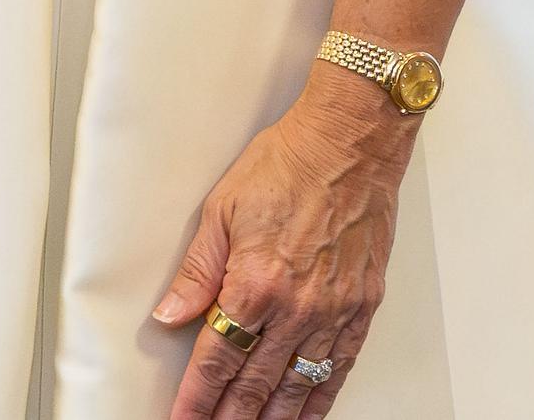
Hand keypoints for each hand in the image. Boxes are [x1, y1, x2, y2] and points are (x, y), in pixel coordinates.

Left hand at [152, 67, 412, 419]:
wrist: (350, 143)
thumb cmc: (290, 162)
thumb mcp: (222, 210)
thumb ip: (197, 271)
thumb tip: (171, 313)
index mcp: (255, 283)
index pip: (218, 359)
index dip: (197, 398)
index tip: (184, 419)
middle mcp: (296, 306)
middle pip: (255, 384)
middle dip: (230, 417)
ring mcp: (333, 310)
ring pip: (298, 386)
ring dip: (273, 418)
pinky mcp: (362, 306)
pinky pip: (338, 366)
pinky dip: (320, 398)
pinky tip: (306, 413)